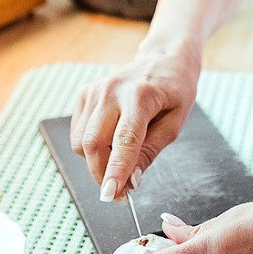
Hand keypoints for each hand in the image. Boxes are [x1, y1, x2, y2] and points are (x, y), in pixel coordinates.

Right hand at [70, 42, 201, 200]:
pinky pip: (78, 133)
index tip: (111, 195)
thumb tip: (130, 181)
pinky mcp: (84, 93)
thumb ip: (150, 152)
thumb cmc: (174, 91)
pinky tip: (110, 140)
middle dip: (102, 174)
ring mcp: (95, 90)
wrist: (162, 59)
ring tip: (120, 157)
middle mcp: (112, 90)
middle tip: (119, 192)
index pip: (124, 140)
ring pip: (81, 142)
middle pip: (94, 143)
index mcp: (141, 96)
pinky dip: (90, 146)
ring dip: (97, 161)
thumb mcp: (174, 124)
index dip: (116, 171)